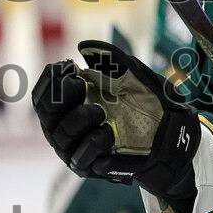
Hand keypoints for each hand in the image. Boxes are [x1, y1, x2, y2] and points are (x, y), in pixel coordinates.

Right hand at [32, 41, 199, 210]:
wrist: (169, 130)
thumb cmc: (144, 100)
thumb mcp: (129, 73)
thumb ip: (109, 59)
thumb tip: (84, 47)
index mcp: (68, 102)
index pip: (43, 94)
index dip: (49, 80)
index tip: (67, 67)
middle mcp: (65, 125)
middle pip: (47, 113)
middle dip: (60, 96)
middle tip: (80, 85)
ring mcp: (75, 147)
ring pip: (62, 135)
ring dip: (79, 119)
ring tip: (100, 111)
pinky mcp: (90, 166)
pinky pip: (82, 157)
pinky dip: (93, 142)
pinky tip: (109, 132)